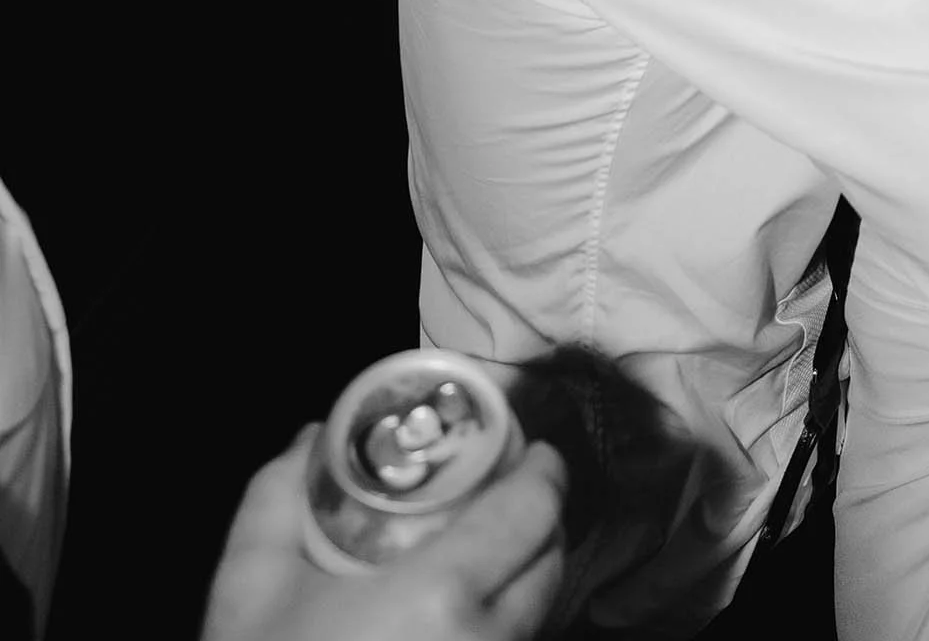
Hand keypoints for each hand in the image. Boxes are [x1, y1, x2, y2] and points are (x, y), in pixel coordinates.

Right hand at [200, 429, 565, 640]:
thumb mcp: (250, 586)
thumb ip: (278, 496)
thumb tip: (314, 438)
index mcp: (441, 596)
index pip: (531, 513)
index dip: (542, 471)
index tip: (532, 451)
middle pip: (548, 565)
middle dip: (539, 520)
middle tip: (507, 494)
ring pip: (539, 616)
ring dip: (524, 577)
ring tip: (489, 552)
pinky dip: (505, 626)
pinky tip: (466, 617)